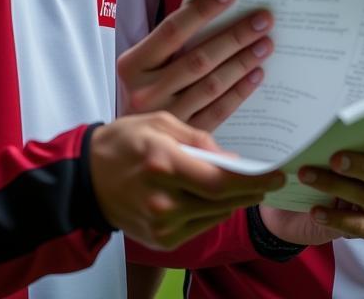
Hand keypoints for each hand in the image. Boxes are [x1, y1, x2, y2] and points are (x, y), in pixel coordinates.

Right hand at [89, 112, 284, 249]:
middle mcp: (162, 201)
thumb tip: (232, 159)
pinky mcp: (161, 241)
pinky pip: (200, 226)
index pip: (219, 181)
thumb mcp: (160, 123)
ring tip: (248, 185)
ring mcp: (161, 226)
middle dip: (251, 190)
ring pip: (214, 215)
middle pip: (222, 201)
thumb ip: (199, 140)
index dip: (253, 180)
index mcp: (162, 164)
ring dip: (234, 200)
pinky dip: (213, 211)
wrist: (86, 179)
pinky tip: (218, 198)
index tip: (277, 173)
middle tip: (273, 180)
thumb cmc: (124, 142)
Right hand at [118, 0, 273, 129]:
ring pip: (212, 85)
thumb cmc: (143, 87)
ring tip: (265, 44)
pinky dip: (239, 92)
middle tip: (263, 20)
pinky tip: (256, 74)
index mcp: (132, 65)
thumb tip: (217, 11)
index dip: (202, 10)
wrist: (126, 142)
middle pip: (199, 59)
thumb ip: (171, 42)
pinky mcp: (184, 137)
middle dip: (235, 37)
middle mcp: (146, 92)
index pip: (172, 30)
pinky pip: (218, 111)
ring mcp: (166, 117)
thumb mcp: (144, 63)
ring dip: (242, 63)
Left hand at [258, 124, 363, 245]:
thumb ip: (325, 138)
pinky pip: (357, 225)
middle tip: (334, 159)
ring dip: (333, 185)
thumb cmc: (311, 166)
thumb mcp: (316, 149)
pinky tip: (315, 211)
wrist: (293, 208)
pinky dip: (335, 218)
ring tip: (306, 176)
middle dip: (360, 164)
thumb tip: (313, 123)